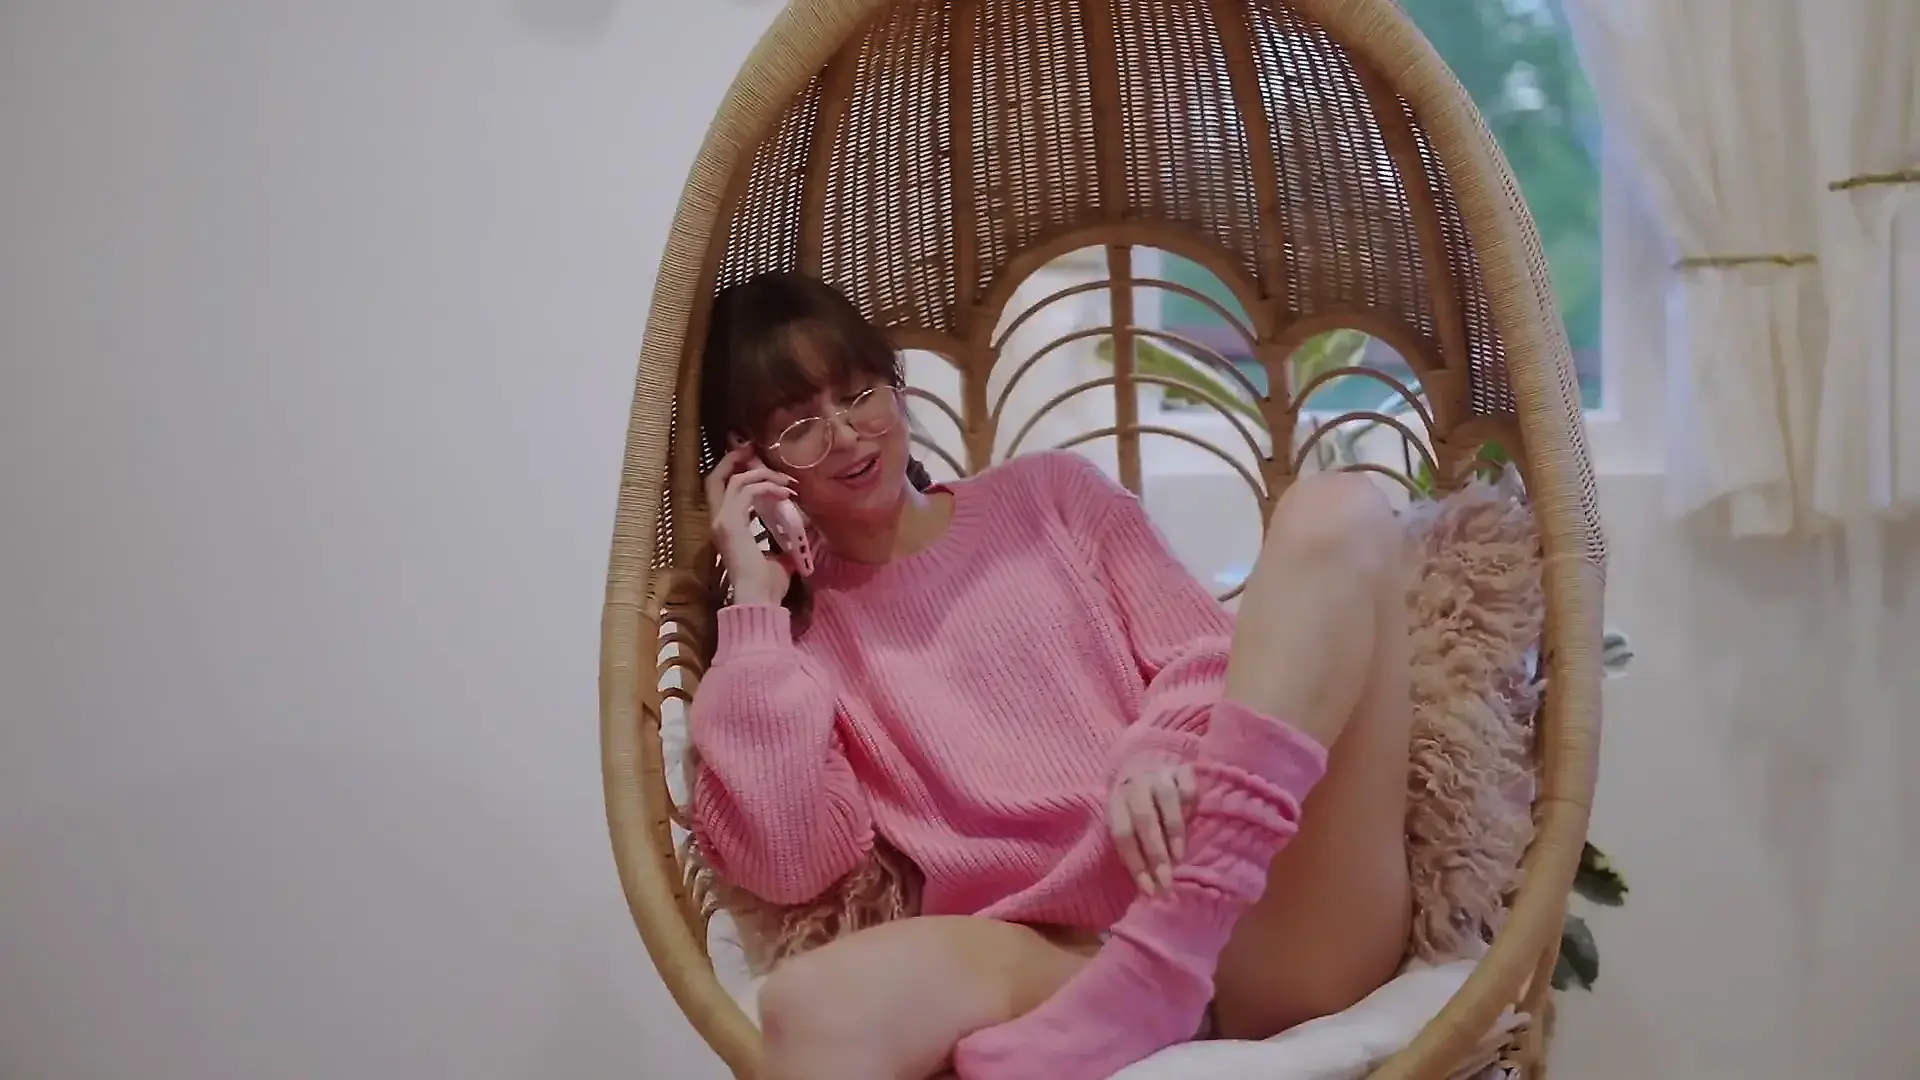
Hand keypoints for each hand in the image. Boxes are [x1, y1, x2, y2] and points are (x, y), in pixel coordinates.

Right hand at [704, 444, 796, 606]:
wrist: (759, 600)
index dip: (734, 472)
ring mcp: (721, 521)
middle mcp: (718, 521)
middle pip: (715, 478)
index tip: (757, 463)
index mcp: (725, 528)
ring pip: (735, 481)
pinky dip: (766, 486)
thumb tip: (800, 530)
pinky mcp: (731, 522)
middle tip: (754, 450)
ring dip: (762, 475)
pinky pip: (746, 491)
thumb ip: (782, 541)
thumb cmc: (767, 586)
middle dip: (735, 461)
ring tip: (786, 482)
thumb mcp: (778, 557)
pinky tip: (785, 493)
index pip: (721, 490)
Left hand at [1108, 763, 1196, 895]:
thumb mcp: (1129, 826)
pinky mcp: (1181, 769)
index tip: (1150, 890)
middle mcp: (1135, 786)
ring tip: (1179, 856)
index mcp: (1116, 802)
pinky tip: (1191, 819)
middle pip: (1144, 818)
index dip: (1135, 864)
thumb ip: (1137, 849)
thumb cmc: (1137, 808)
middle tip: (1166, 880)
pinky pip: (1188, 787)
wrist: (1146, 765)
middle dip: (1155, 854)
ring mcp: (1159, 775)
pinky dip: (1191, 805)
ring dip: (1174, 832)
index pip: (1122, 834)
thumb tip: (1150, 887)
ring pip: (1167, 800)